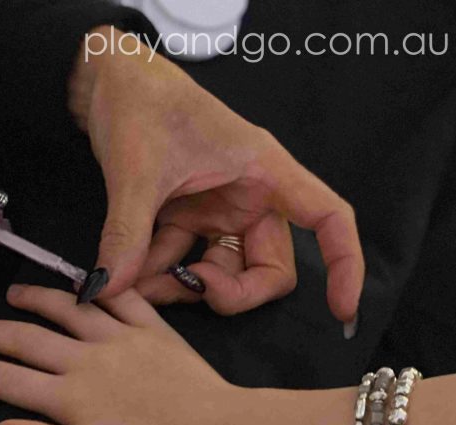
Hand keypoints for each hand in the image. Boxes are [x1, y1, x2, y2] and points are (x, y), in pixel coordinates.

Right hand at [0, 285, 265, 424]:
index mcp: (72, 396)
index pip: (7, 379)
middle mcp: (90, 358)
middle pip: (28, 339)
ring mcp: (122, 337)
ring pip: (69, 309)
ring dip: (37, 298)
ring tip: (13, 293)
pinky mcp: (153, 328)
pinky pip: (122, 298)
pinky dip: (100, 286)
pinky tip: (86, 280)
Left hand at [70, 27, 363, 321]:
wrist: (111, 83)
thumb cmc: (140, 104)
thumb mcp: (136, 172)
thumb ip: (127, 234)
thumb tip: (110, 287)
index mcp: (263, 172)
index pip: (327, 217)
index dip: (345, 263)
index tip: (341, 310)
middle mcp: (250, 196)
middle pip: (268, 267)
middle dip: (231, 292)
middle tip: (190, 289)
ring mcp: (219, 210)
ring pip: (225, 272)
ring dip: (184, 288)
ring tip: (134, 284)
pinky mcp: (190, 216)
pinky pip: (185, 261)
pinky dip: (160, 274)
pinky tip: (125, 273)